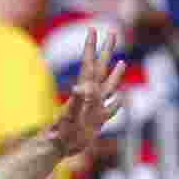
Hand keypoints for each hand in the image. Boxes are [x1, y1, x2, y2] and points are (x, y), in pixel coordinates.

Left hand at [49, 29, 126, 158]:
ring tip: (121, 62)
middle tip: (112, 33)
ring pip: (109, 87)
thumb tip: (80, 86)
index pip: (89, 65)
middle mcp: (90, 97)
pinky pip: (111, 109)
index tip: (92, 30)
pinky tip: (121, 98)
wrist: (56, 149)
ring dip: (116, 74)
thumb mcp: (69, 115)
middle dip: (106, 51)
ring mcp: (95, 108)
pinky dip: (117, 102)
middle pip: (101, 69)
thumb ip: (77, 101)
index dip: (90, 48)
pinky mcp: (97, 121)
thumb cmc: (60, 133)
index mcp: (84, 91)